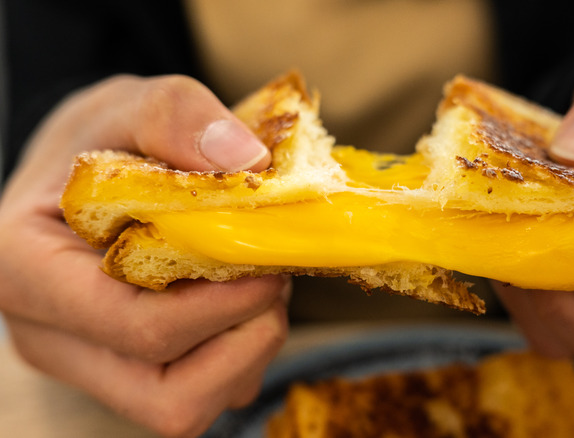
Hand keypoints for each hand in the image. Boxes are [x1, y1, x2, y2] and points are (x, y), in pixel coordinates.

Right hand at [0, 75, 288, 436]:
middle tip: (271, 274)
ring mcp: (90, 363)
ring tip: (256, 283)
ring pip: (187, 407)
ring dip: (248, 349)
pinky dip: (239, 356)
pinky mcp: (127, 374)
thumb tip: (246, 163)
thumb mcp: (127, 103)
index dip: (220, 306)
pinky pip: (199, 395)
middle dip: (245, 336)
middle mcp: (50, 336)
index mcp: (27, 271)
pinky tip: (240, 300)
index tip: (268, 264)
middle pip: (169, 394)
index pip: (134, 328)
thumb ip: (176, 115)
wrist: (82, 172)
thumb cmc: (98, 141)